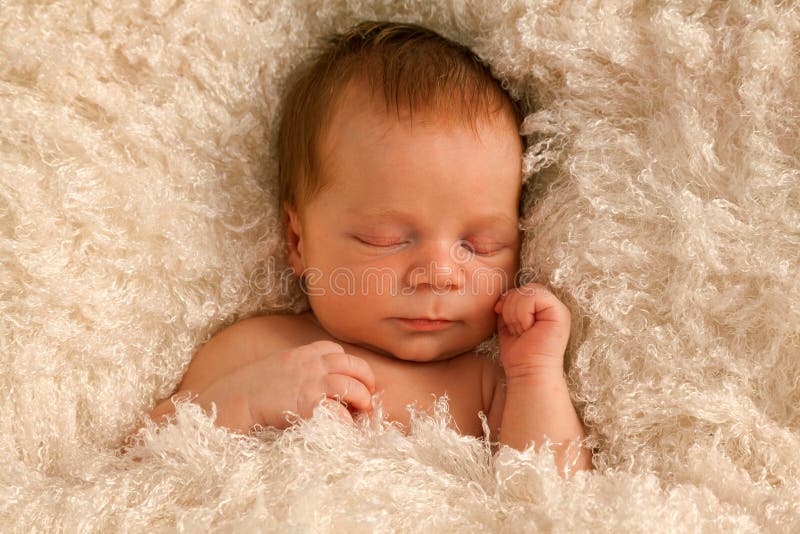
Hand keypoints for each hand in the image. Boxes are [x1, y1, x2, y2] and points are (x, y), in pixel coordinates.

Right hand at [193, 340, 375, 431]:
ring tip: (363, 411)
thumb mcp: (273, 369)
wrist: (229, 401)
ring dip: (362, 400)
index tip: (351, 379)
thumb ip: (293, 370)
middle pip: (353, 364)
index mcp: (301, 354)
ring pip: (352, 386)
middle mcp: (310, 364)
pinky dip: (345, 420)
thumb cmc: (247, 390)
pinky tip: (343, 426)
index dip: (347, 365)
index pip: (335, 350)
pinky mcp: (308, 403)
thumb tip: (306, 383)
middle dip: (366, 379)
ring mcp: (311, 382)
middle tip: (367, 397)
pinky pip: (339, 411)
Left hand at [494, 282, 571, 380]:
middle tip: (518, 331)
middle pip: (522, 289)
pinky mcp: (560, 312)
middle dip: (511, 310)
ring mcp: (558, 308)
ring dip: (516, 314)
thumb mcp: (509, 323)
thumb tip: (500, 300)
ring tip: (523, 332)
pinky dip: (522, 314)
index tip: (509, 325)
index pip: (521, 290)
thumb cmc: (518, 353)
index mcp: (541, 307)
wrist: (527, 371)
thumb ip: (507, 307)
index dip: (508, 303)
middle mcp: (552, 306)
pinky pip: (533, 297)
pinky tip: (528, 329)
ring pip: (526, 292)